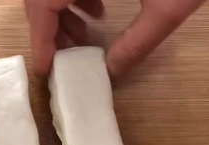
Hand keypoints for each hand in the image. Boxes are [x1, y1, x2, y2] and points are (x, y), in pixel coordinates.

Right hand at [25, 0, 207, 78]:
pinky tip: (98, 11)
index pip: (42, 4)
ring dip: (61, 13)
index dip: (40, 38)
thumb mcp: (168, 7)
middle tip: (64, 58)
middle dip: (48, 28)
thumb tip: (112, 73)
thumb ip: (139, 41)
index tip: (45, 67)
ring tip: (84, 38)